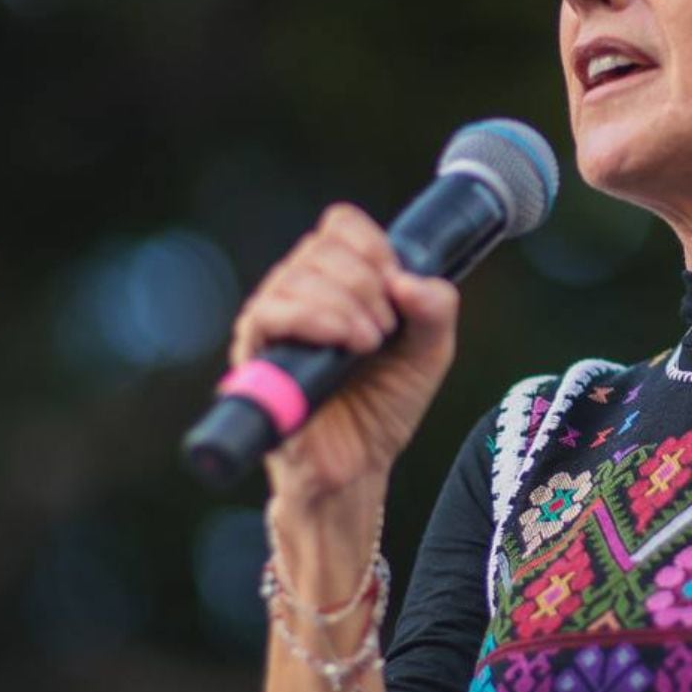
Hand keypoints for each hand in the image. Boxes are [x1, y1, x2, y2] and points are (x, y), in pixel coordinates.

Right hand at [229, 202, 462, 505]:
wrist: (358, 466)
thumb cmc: (384, 406)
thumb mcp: (429, 352)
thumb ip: (436, 309)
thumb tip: (408, 279)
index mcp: (337, 281)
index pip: (341, 225)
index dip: (374, 246)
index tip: (398, 287)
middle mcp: (298, 292)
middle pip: (322, 246)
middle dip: (368, 282)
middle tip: (387, 330)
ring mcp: (273, 320)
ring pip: (297, 275)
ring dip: (348, 303)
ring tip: (370, 344)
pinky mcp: (255, 354)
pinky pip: (270, 312)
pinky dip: (316, 318)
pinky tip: (347, 343)